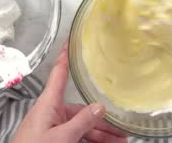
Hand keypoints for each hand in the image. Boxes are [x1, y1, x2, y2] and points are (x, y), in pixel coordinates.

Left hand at [13, 44, 127, 142]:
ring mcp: (52, 127)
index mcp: (48, 103)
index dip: (66, 55)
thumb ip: (82, 121)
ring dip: (101, 135)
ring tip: (121, 141)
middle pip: (81, 109)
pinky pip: (76, 136)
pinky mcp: (53, 140)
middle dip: (103, 120)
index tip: (71, 39)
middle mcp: (51, 112)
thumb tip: (100, 106)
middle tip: (123, 129)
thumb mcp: (62, 137)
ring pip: (82, 126)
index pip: (59, 73)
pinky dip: (90, 140)